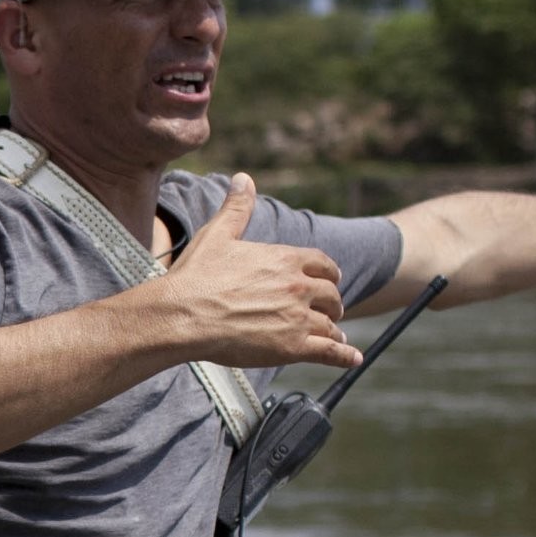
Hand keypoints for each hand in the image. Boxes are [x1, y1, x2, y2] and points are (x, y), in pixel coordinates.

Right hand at [159, 174, 360, 371]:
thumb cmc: (195, 276)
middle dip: (332, 301)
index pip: (322, 263)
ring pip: (330, 323)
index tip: (331, 278)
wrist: (182, 316)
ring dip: (334, 328)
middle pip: (330, 294)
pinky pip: (330, 351)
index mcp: (284, 259)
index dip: (328, 272)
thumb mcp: (217, 234)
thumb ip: (237, 208)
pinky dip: (345, 355)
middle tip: (330, 309)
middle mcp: (297, 287)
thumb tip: (243, 178)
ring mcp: (297, 318)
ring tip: (335, 334)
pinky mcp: (293, 347)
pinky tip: (353, 358)